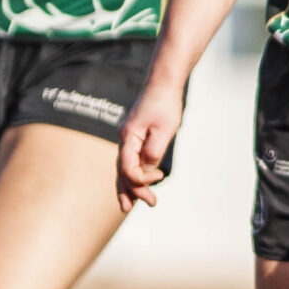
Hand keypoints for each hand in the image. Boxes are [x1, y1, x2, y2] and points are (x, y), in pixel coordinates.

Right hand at [115, 79, 185, 211]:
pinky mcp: (135, 137)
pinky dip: (133, 174)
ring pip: (124, 168)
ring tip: (130, 205)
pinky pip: (130, 160)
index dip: (142, 180)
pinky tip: (137, 184)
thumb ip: (154, 151)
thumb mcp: (164, 129)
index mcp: (128, 138)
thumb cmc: (165, 104)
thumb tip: (148, 169)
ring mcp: (128, 138)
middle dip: (132, 191)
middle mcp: (124, 139)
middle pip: (122, 172)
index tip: (160, 177)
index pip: (128, 169)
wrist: (163, 83)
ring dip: (129, 186)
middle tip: (148, 205)